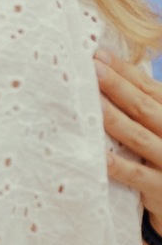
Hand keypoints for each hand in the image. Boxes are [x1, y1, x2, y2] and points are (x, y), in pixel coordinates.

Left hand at [97, 50, 161, 218]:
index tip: (98, 54)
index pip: (150, 89)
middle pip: (143, 107)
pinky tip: (98, 154)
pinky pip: (137, 175)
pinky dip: (117, 165)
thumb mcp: (160, 128)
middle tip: (91, 67)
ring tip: (91, 101)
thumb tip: (108, 71)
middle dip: (116, 86)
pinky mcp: (161, 189)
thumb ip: (144, 106)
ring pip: (138, 137)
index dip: (125, 72)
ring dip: (113, 118)